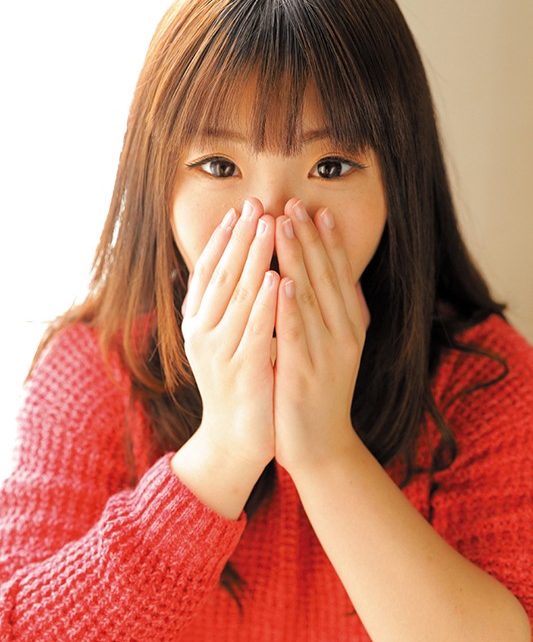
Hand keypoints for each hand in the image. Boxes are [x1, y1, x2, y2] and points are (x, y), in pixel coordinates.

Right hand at [180, 198, 278, 471]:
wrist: (235, 439)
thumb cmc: (236, 383)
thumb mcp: (224, 339)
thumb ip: (228, 305)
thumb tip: (239, 264)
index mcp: (196, 323)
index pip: (207, 270)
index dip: (222, 238)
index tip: (238, 210)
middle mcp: (201, 333)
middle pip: (222, 275)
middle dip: (241, 236)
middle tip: (256, 202)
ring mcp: (219, 352)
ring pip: (239, 295)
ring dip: (255, 257)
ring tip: (270, 224)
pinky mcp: (242, 371)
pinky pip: (256, 329)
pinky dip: (267, 302)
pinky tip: (279, 277)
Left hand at [273, 199, 367, 473]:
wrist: (322, 446)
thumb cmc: (321, 392)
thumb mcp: (335, 347)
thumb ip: (335, 314)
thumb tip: (336, 277)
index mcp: (351, 326)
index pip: (339, 274)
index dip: (328, 241)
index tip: (315, 209)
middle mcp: (345, 334)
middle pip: (326, 277)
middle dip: (309, 238)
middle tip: (294, 204)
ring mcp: (328, 354)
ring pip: (312, 297)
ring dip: (298, 258)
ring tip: (285, 225)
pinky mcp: (306, 374)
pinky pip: (298, 333)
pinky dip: (292, 305)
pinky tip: (284, 279)